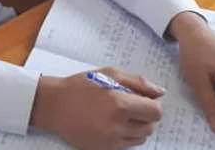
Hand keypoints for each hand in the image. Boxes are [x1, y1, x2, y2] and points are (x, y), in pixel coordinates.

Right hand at [31, 69, 163, 148]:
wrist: (55, 105)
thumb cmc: (81, 85)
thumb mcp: (109, 73)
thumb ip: (137, 82)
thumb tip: (160, 92)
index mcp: (119, 103)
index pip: (155, 112)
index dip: (153, 104)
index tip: (144, 99)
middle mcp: (117, 125)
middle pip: (150, 126)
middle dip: (145, 115)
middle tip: (130, 105)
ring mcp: (111, 140)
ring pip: (141, 137)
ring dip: (137, 126)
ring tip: (120, 114)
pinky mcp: (105, 149)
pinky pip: (128, 145)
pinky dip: (126, 135)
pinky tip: (112, 123)